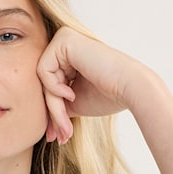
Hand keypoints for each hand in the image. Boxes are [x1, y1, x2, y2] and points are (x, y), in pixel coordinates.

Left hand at [37, 27, 151, 144]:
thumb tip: (45, 130)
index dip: (52, 112)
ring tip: (67, 122)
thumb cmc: (108, 96)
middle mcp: (65, 44)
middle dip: (52, 112)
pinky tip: (71, 93)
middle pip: (44, 83)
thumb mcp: (75, 103)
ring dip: (53, 106)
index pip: (49, 86)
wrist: (129, 88)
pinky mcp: (64, 39)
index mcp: (69, 57)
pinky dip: (54, 88)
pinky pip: (43, 70)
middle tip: (62, 135)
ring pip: (43, 80)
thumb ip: (57, 107)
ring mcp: (64, 38)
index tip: (58, 135)